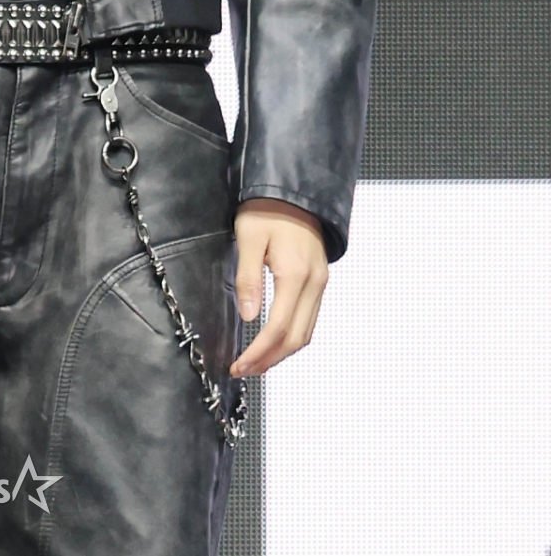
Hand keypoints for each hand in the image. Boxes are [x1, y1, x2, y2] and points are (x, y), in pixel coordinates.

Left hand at [230, 198, 327, 376]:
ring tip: (257, 362)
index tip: (239, 366)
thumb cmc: (266, 209)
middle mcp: (314, 284)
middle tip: (244, 370)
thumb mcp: (248, 237)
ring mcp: (321, 283)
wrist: (295, 189)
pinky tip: (275, 340)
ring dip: (282, 352)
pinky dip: (293, 336)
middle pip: (297, 338)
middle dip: (270, 360)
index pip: (278, 328)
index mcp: (295, 275)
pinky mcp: (320, 279)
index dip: (259, 352)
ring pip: (307, 332)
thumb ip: (248, 278)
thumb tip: (250, 317)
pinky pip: (310, 318)